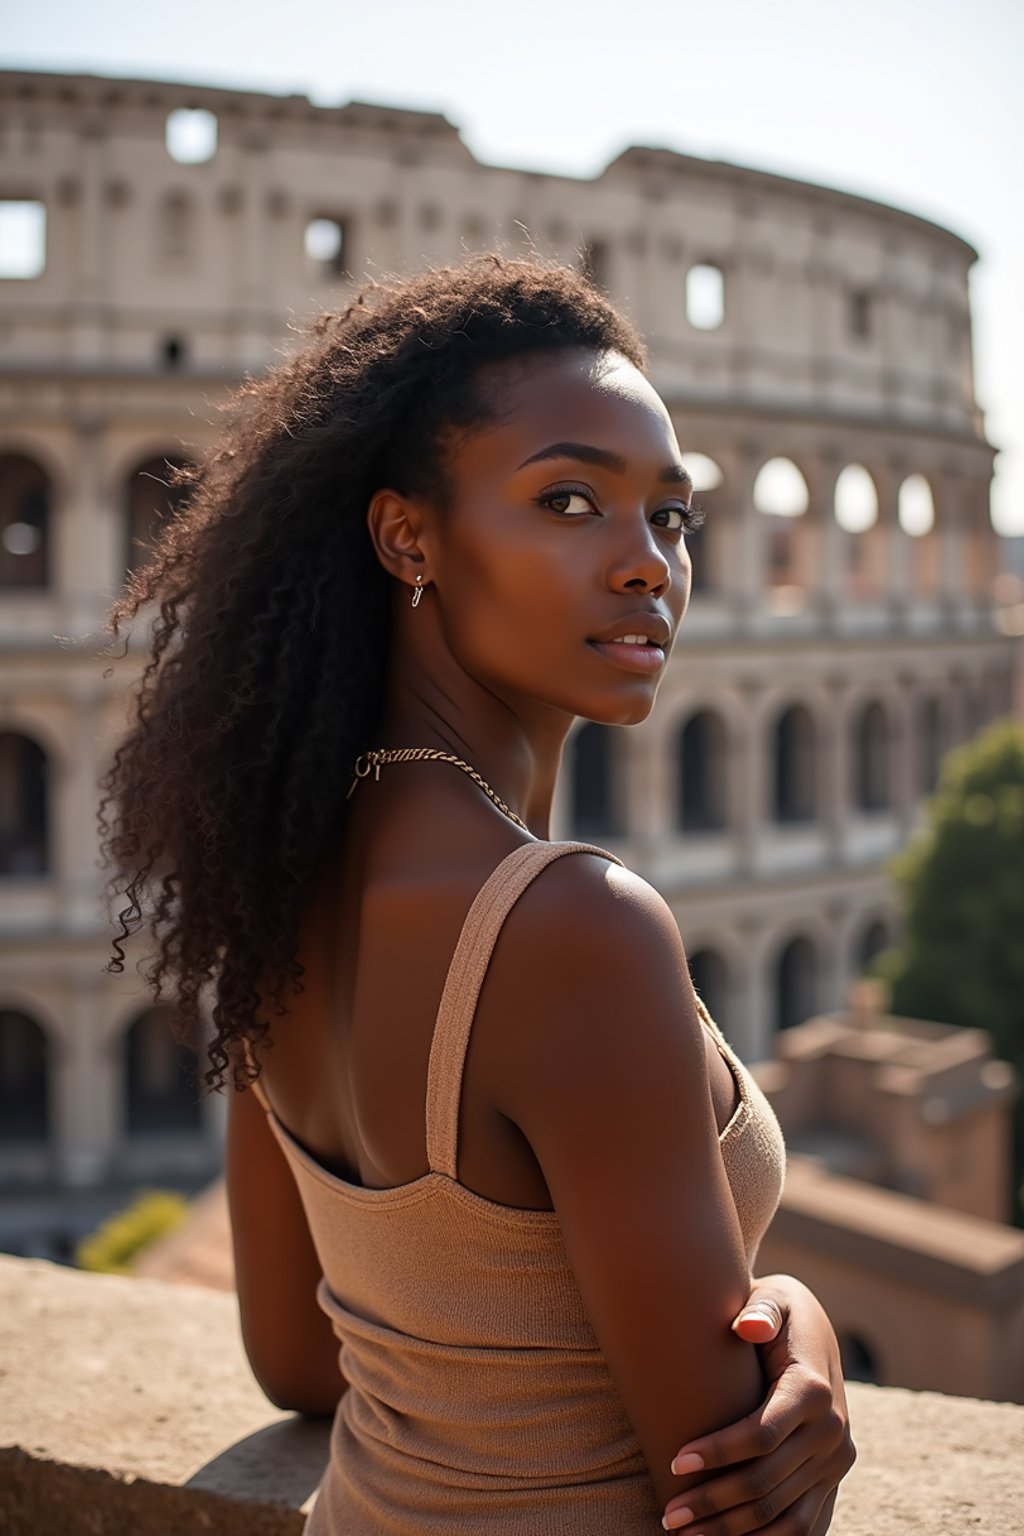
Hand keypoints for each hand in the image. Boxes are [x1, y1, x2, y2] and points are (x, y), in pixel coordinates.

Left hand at [662, 1275, 854, 1533]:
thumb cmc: (779, 1309)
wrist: (814, 1325)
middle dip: (713, 1500)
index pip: (762, 1434)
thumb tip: (747, 1326)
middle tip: (668, 1513)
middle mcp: (831, 1431)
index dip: (718, 1452)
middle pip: (766, 1482)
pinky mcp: (831, 1477)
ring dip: (732, 1528)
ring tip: (686, 1533)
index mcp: (813, 1390)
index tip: (675, 1460)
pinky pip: (804, 1524)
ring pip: (782, 1512)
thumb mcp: (773, 1296)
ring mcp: (834, 1460)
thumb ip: (761, 1309)